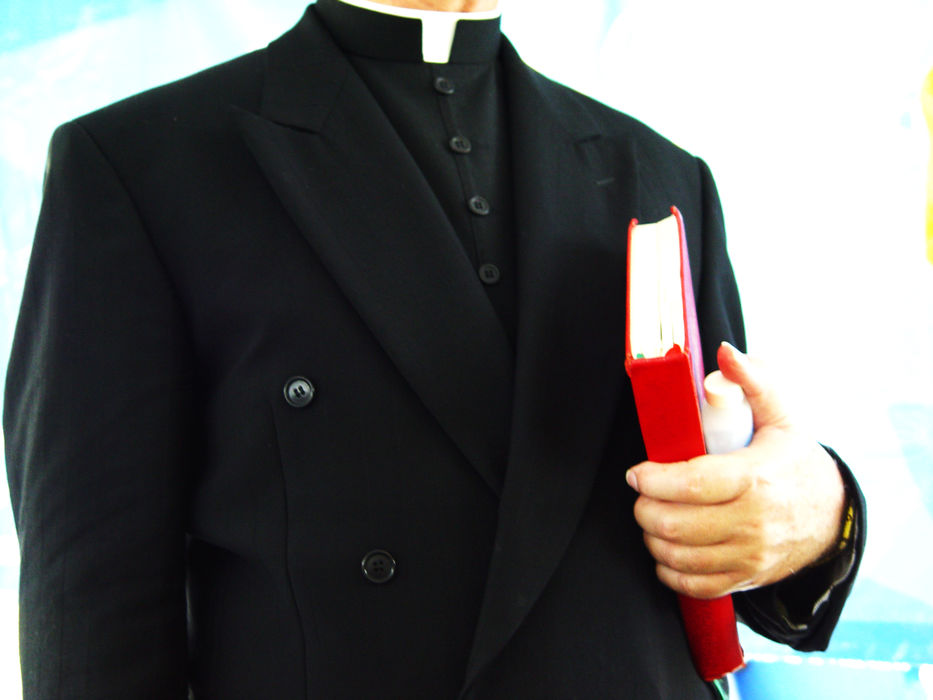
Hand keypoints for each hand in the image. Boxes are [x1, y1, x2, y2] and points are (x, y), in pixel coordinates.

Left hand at [625, 342, 845, 599]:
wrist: (831, 516)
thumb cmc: (795, 463)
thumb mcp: (781, 417)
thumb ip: (753, 383)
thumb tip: (725, 353)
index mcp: (755, 478)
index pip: (692, 484)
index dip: (654, 480)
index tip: (637, 473)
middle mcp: (752, 522)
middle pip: (677, 524)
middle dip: (645, 508)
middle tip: (642, 493)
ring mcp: (749, 555)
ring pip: (680, 556)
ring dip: (653, 538)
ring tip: (652, 517)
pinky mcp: (746, 577)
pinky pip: (695, 584)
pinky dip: (670, 570)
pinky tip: (665, 550)